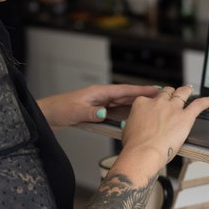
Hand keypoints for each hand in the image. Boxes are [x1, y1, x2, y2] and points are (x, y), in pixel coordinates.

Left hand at [36, 84, 158, 129]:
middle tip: (161, 98)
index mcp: (98, 92)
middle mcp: (100, 97)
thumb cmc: (59, 109)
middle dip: (143, 96)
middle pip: (126, 96)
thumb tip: (103, 114)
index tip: (156, 90)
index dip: (140, 90)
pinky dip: (126, 113)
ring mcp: (99, 104)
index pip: (123, 90)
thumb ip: (90, 112)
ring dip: (136, 105)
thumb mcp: (74, 112)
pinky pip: (115, 112)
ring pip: (122, 104)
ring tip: (152, 107)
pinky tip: (133, 118)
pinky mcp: (96, 112)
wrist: (47, 115)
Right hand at [75, 85, 208, 208]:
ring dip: (187, 90)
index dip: (155, 100)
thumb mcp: (127, 130)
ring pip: (182, 93)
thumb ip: (135, 123)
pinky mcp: (185, 117)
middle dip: (171, 92)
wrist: (142, 154)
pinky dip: (205, 102)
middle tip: (174, 93)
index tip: (157, 104)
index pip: (150, 97)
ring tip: (190, 89)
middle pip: (167, 92)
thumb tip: (136, 127)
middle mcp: (158, 103)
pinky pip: (198, 105)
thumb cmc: (134, 147)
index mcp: (142, 104)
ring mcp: (172, 108)